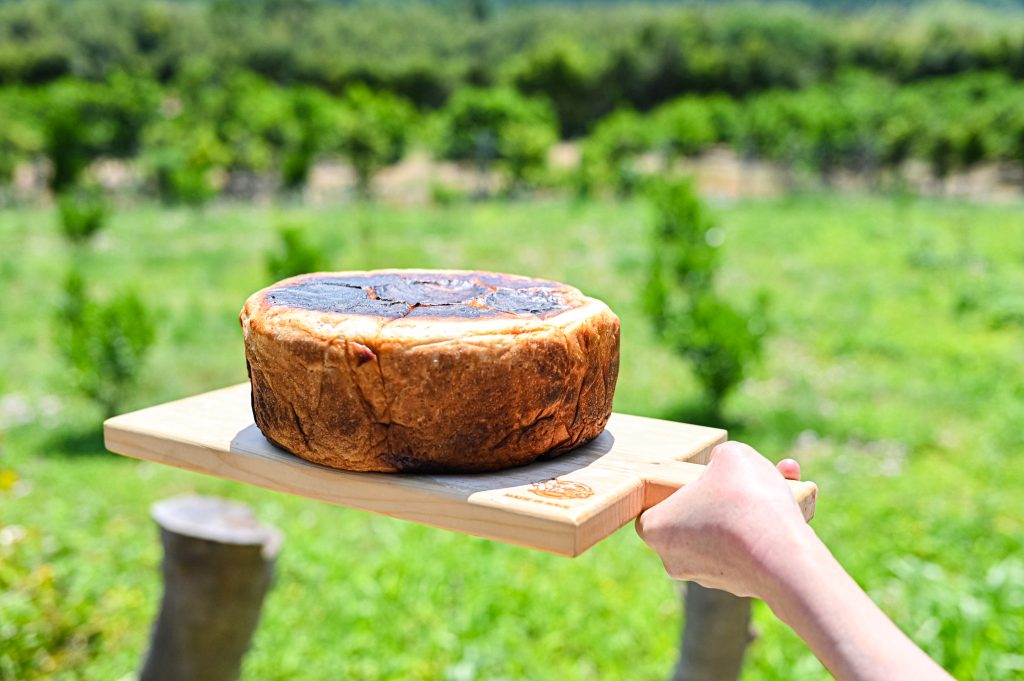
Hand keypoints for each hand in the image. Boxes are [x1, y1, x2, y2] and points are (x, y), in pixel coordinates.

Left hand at [635, 441, 812, 598]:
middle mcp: (674, 559)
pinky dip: (765, 529)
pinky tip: (789, 510)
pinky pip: (749, 548)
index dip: (679, 487)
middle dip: (723, 494)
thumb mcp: (731, 455)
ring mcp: (707, 577)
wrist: (784, 556)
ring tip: (776, 485)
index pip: (656, 505)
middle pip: (695, 516)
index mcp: (656, 529)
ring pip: (726, 531)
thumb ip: (722, 456)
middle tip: (745, 478)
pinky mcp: (739, 586)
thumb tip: (725, 464)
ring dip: (750, 508)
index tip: (702, 478)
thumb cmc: (745, 501)